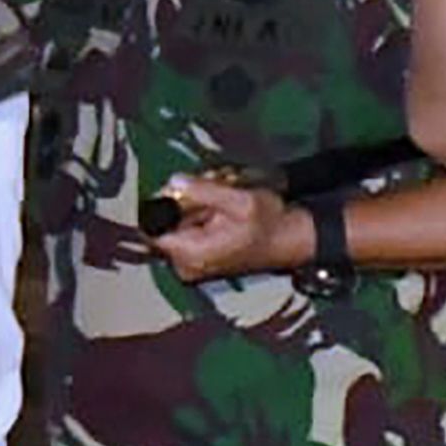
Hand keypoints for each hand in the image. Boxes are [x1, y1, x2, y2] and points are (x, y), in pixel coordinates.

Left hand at [147, 174, 302, 281]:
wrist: (291, 241)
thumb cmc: (271, 225)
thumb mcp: (240, 201)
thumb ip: (204, 191)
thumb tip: (174, 182)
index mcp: (190, 254)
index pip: (153, 227)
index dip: (165, 202)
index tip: (186, 189)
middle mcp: (185, 263)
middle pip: (168, 220)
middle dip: (189, 198)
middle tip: (217, 186)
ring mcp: (191, 261)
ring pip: (180, 219)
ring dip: (200, 201)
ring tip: (227, 193)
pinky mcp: (199, 255)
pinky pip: (190, 227)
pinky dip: (205, 212)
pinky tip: (225, 205)